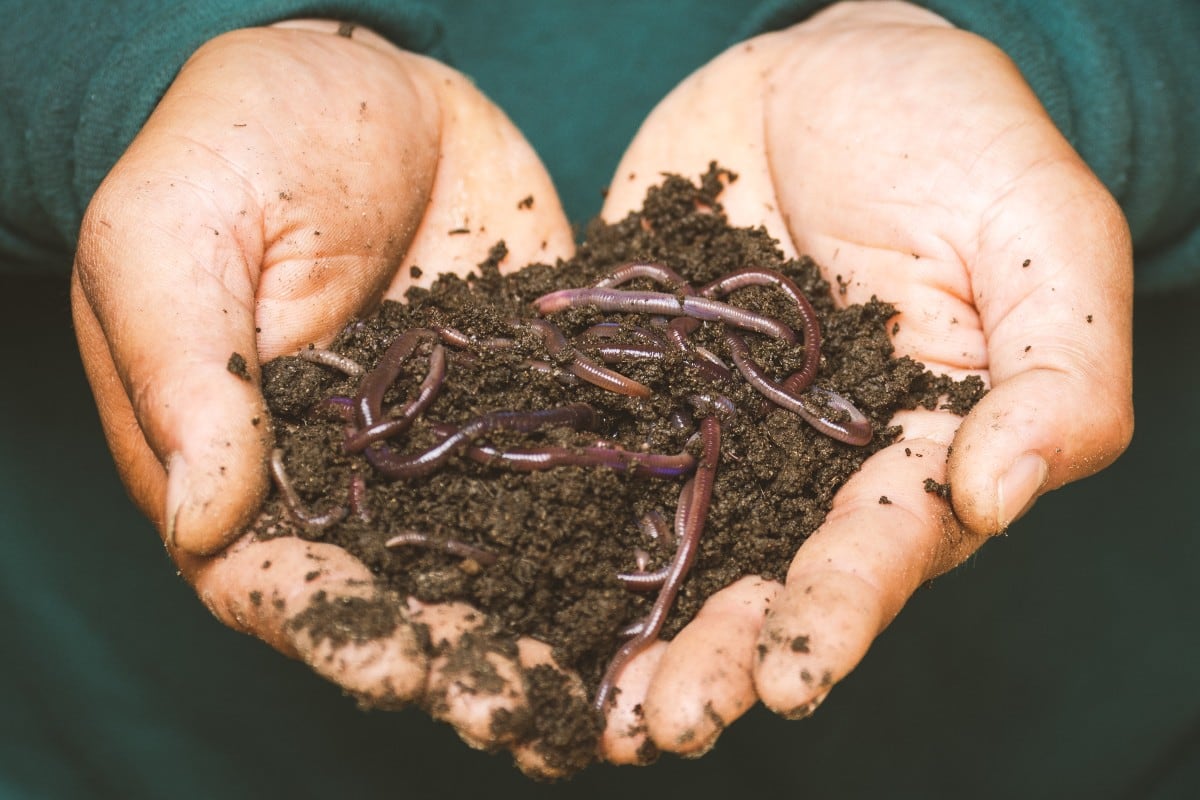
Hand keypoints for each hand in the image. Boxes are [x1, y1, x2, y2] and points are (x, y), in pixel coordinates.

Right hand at [71, 21, 580, 774]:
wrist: (360, 75)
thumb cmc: (232, 143)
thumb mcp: (173, 235)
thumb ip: (187, 373)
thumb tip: (206, 517)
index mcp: (251, 464)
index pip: (282, 580)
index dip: (339, 633)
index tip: (398, 668)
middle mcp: (359, 478)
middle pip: (407, 596)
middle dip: (464, 662)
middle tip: (529, 713)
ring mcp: (455, 443)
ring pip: (502, 557)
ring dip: (552, 627)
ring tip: (616, 687)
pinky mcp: (532, 395)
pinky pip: (575, 467)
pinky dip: (616, 525)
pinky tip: (673, 573)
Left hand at [598, 1, 1132, 759]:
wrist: (820, 71)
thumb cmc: (953, 137)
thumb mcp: (1038, 233)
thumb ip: (1057, 369)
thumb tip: (1002, 493)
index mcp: (915, 448)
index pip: (883, 547)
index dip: (839, 613)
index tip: (792, 677)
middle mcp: (808, 465)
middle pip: (765, 577)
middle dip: (720, 656)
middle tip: (665, 724)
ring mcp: (714, 431)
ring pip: (673, 548)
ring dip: (635, 629)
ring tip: (590, 707)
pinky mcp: (637, 387)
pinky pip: (593, 459)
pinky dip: (553, 524)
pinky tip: (508, 585)